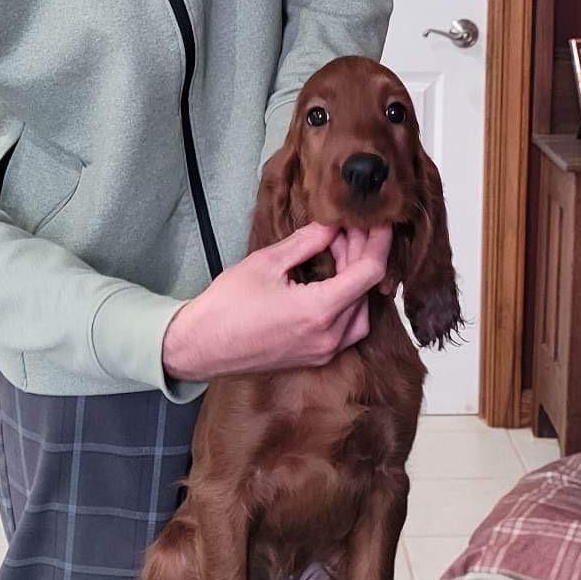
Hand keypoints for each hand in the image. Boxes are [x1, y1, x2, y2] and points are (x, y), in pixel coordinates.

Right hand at [161, 222, 393, 381]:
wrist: (201, 346)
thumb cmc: (226, 305)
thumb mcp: (267, 262)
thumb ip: (307, 242)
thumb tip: (333, 226)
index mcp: (319, 311)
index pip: (369, 272)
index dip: (379, 243)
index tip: (380, 222)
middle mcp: (329, 336)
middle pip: (367, 290)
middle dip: (361, 255)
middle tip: (345, 230)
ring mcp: (323, 351)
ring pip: (361, 311)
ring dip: (355, 280)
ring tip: (336, 253)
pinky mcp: (315, 357)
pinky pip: (347, 328)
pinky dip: (347, 301)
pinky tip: (331, 280)